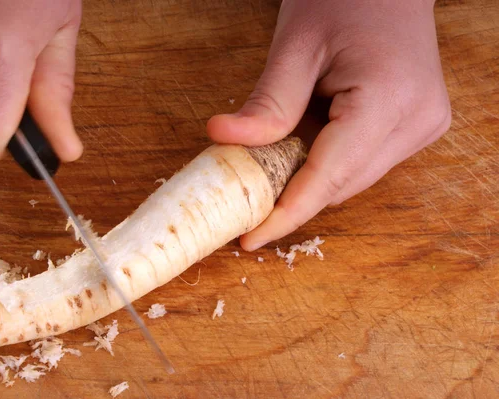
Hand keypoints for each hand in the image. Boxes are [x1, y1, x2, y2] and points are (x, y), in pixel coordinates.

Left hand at [207, 0, 450, 250]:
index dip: (286, 215)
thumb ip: (267, 103)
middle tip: (247, 197)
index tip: (251, 239)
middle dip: (292, 196)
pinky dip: (328, 163)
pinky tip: (307, 142)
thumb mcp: (296, 47)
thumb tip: (223, 140)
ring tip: (274, 159)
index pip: (328, 178)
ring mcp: (423, 126)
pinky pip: (363, 164)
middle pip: (341, 185)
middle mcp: (416, 122)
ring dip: (310, 177)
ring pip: (352, 179)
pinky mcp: (419, 126)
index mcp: (388, 100)